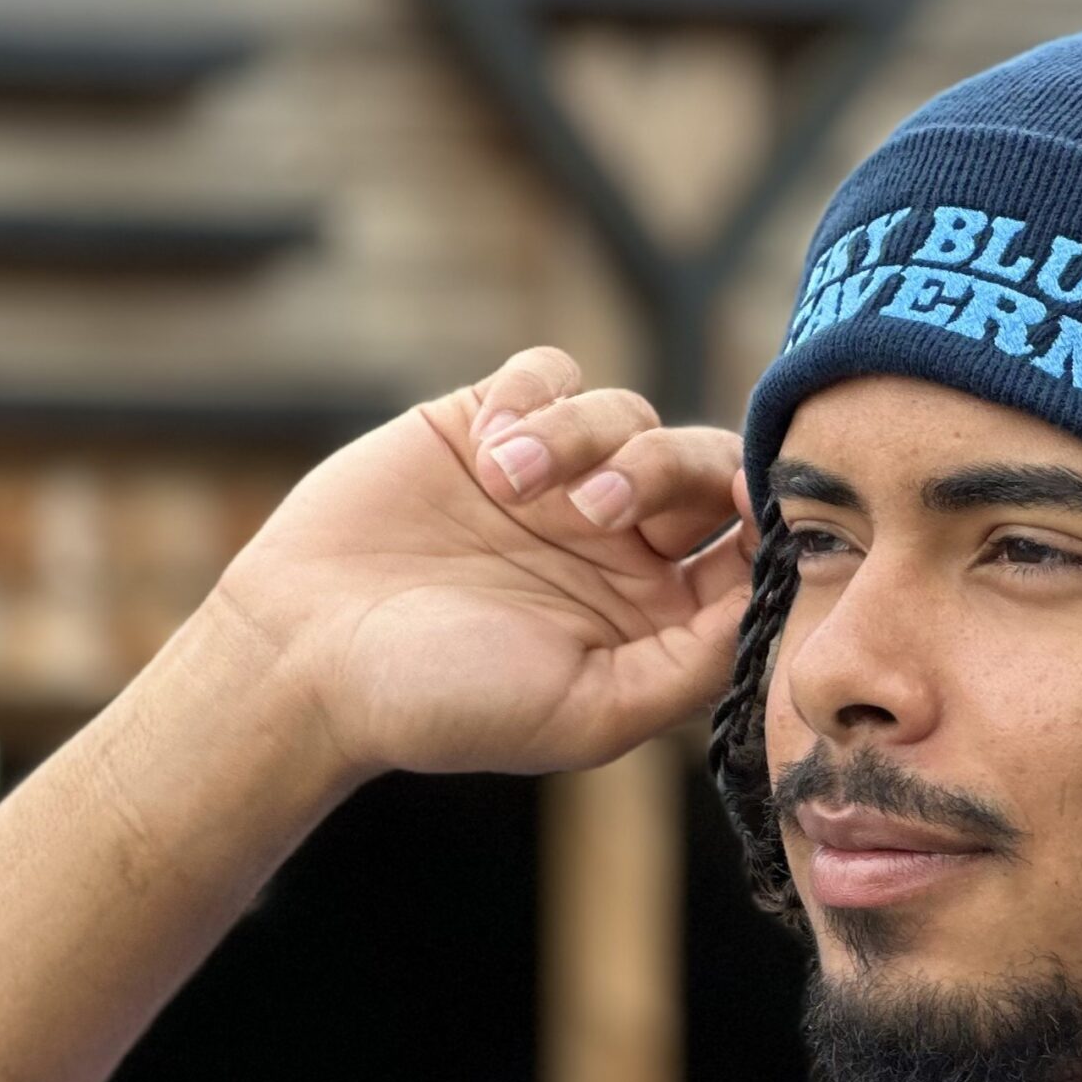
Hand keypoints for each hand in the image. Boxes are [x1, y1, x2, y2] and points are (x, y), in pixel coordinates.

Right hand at [203, 347, 752, 787]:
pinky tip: (491, 449)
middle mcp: (618, 549)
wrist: (308, 655)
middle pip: (699, 465)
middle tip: (596, 509)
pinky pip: (553, 371)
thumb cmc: (447, 703)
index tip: (745, 500)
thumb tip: (773, 605)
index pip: (748, 549)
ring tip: (510, 484)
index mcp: (657, 620)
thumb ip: (693, 662)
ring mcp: (555, 484)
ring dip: (581, 437)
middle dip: (666, 468)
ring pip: (627, 411)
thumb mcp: (593, 710)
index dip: (763, 514)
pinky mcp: (488, 426)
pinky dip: (537, 396)